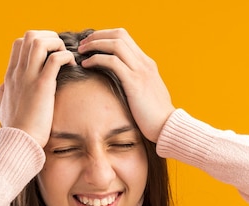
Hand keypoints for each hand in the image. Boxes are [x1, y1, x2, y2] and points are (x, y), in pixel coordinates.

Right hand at [0, 31, 74, 146]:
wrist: (19, 142)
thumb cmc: (15, 129)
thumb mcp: (2, 107)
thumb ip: (3, 94)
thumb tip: (3, 89)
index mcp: (10, 76)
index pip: (19, 43)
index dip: (37, 41)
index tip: (51, 54)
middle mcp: (18, 72)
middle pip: (30, 36)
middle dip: (49, 37)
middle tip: (61, 53)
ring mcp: (28, 78)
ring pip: (40, 42)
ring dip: (57, 44)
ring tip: (67, 58)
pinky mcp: (42, 86)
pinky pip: (55, 59)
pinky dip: (66, 57)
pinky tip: (72, 66)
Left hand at [78, 28, 174, 142]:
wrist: (167, 126)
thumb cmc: (155, 116)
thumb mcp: (146, 94)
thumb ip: (136, 84)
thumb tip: (121, 85)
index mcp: (147, 64)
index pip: (125, 38)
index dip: (106, 36)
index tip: (91, 44)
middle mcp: (144, 63)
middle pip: (119, 35)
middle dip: (98, 35)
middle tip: (83, 44)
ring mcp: (141, 71)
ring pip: (115, 44)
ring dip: (95, 44)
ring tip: (81, 52)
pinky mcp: (134, 83)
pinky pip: (112, 62)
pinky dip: (96, 59)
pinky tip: (86, 65)